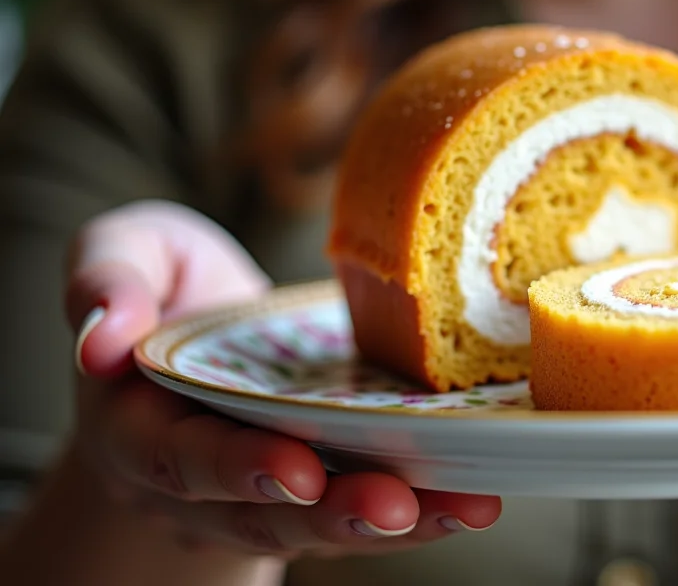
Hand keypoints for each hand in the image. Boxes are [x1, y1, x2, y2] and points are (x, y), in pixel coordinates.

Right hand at [65, 200, 501, 559]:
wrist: (190, 333)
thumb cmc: (164, 284)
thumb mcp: (127, 253)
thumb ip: (107, 278)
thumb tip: (102, 335)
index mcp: (137, 424)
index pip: (179, 457)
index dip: (234, 467)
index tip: (298, 465)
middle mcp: (195, 480)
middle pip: (259, 510)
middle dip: (332, 511)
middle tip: (395, 504)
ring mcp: (258, 493)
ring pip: (321, 524)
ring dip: (395, 523)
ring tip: (464, 508)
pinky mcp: (317, 488)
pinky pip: (362, 509)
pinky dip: (422, 511)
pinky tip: (474, 500)